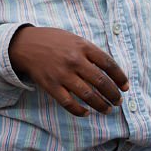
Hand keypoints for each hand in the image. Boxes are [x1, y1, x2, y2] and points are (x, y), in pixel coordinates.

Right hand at [8, 26, 128, 116]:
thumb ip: (90, 52)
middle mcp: (74, 60)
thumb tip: (110, 71)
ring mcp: (62, 74)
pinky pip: (69, 103)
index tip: (125, 87)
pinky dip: (80, 111)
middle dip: (113, 94)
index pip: (108, 64)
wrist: (25, 44)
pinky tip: (87, 112)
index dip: (120, 78)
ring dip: (101, 105)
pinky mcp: (51, 85)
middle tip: (118, 101)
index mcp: (82, 46)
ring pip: (88, 95)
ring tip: (107, 109)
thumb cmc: (52, 41)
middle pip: (101, 82)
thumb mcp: (73, 38)